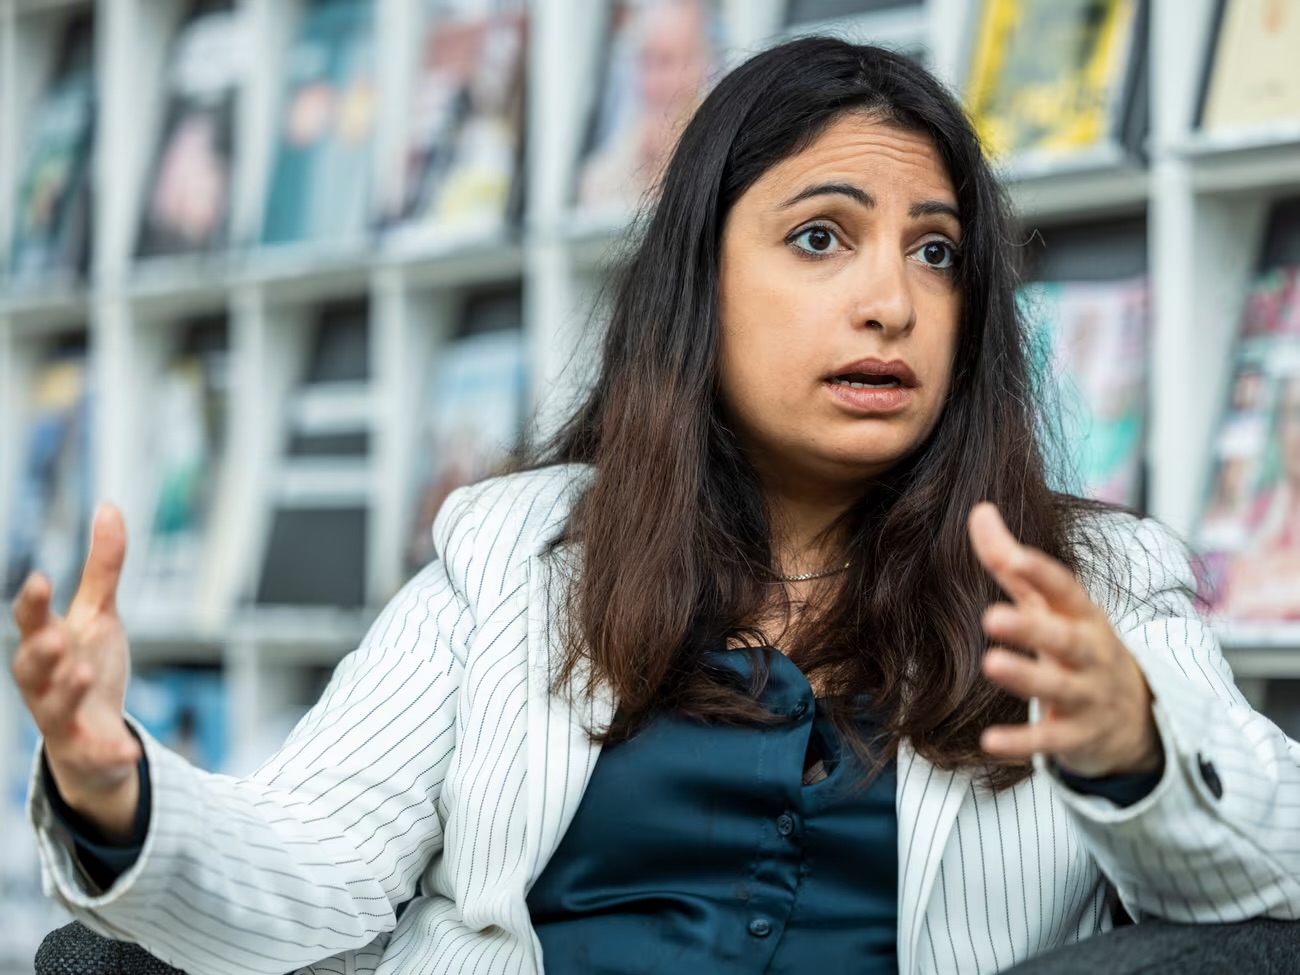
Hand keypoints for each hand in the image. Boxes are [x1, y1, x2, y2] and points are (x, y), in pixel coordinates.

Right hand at [10, 505, 140, 837]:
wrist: (93, 735)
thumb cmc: (88, 667)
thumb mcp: (99, 614)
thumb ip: (103, 567)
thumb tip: (110, 507)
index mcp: (47, 645)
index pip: (32, 622)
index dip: (33, 603)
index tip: (40, 580)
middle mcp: (45, 682)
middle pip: (33, 666)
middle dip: (40, 650)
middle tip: (55, 635)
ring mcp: (63, 717)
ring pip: (55, 707)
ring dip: (66, 691)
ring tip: (83, 674)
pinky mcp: (86, 749)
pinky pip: (95, 751)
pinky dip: (110, 751)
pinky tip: (129, 751)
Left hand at [968, 503, 1161, 778]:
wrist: (1132, 717)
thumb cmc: (1077, 645)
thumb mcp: (1048, 604)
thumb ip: (1010, 562)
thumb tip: (979, 510)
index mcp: (1082, 615)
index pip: (1064, 589)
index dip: (1040, 572)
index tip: (1013, 556)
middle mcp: (1090, 653)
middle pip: (1064, 638)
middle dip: (1032, 628)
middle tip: (992, 617)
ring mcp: (1088, 695)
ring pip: (1059, 686)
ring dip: (1026, 676)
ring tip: (991, 664)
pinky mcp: (1078, 736)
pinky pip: (1050, 739)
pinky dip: (1022, 743)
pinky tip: (988, 742)